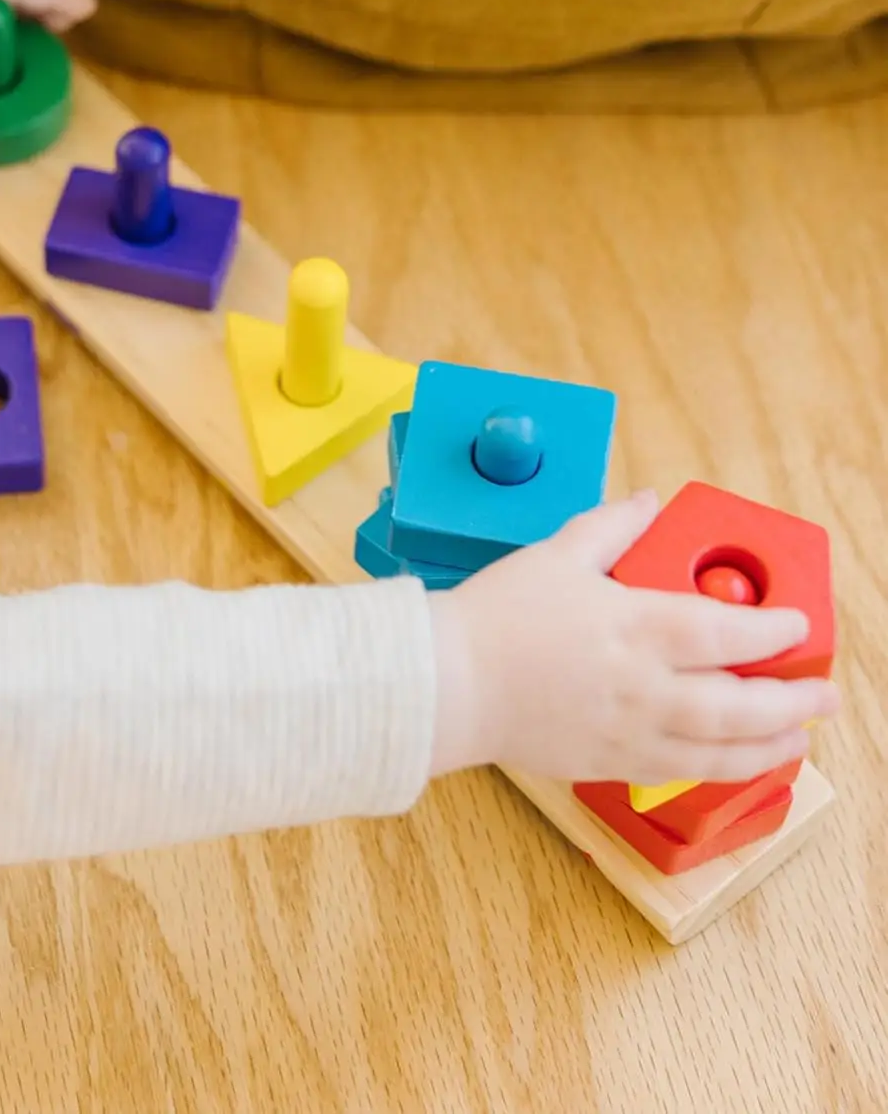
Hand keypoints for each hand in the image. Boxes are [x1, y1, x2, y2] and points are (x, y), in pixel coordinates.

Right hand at [428, 488, 839, 783]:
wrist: (449, 682)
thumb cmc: (496, 617)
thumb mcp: (555, 554)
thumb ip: (612, 527)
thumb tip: (649, 503)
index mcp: (635, 626)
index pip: (727, 631)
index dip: (774, 631)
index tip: (799, 627)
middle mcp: (645, 686)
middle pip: (740, 703)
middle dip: (793, 702)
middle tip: (825, 695)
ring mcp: (629, 732)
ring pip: (719, 749)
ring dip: (769, 746)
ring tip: (797, 739)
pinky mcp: (607, 764)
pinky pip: (679, 772)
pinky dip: (717, 768)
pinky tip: (731, 760)